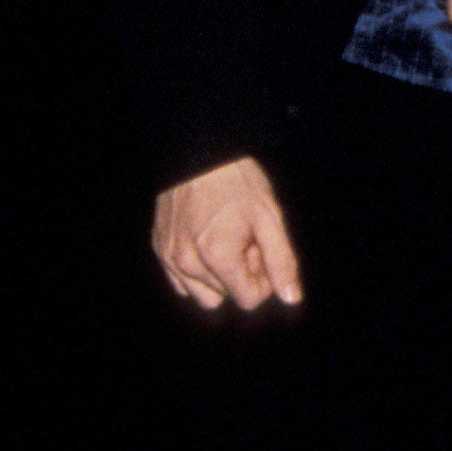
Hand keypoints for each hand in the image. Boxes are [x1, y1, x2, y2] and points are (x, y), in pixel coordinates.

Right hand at [152, 157, 301, 312]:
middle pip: (227, 296)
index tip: (262, 249)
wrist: (198, 150)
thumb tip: (291, 297)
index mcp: (218, 257)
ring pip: (202, 295)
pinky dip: (196, 272)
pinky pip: (181, 282)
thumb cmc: (235, 180)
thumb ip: (281, 261)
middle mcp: (188, 263)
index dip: (264, 279)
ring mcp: (170, 257)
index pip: (249, 300)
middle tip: (245, 238)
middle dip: (242, 274)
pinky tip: (207, 243)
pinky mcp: (160, 249)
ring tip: (226, 241)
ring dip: (219, 277)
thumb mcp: (269, 216)